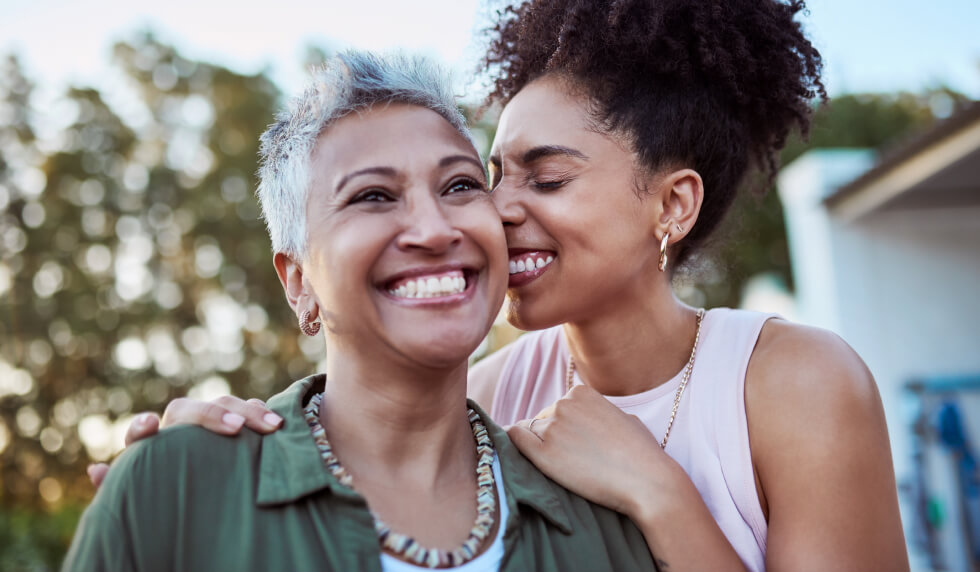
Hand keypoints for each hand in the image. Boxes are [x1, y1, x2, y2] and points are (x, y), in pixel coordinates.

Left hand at [87, 396, 282, 487]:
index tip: (150, 425)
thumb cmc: (166, 493)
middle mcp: (179, 428)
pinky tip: (277, 424)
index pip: (141, 433)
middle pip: (191, 410)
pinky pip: (247, 408)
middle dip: (214, 416)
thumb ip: (122, 483)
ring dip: (248, 412)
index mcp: (151, 446)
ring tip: (272, 427)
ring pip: (224, 404)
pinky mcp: (234, 423)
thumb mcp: (144, 494)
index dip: (143, 428)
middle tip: (237, 429)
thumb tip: (94, 469)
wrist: (195, 490)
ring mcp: (209, 422)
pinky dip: (262, 412)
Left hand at [507, 384, 692, 518]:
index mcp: (580, 392)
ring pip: (529, 432)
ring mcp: (552, 428)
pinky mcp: (543, 454)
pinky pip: (515, 440)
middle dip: (550, 438)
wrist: (647, 481)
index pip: (557, 408)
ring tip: (561, 467)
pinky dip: (514, 446)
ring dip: (538, 447)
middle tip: (571, 461)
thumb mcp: (622, 417)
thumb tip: (584, 419)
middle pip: (541, 420)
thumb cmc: (641, 454)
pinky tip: (521, 457)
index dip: (563, 428)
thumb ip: (598, 413)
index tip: (575, 446)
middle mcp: (563, 404)